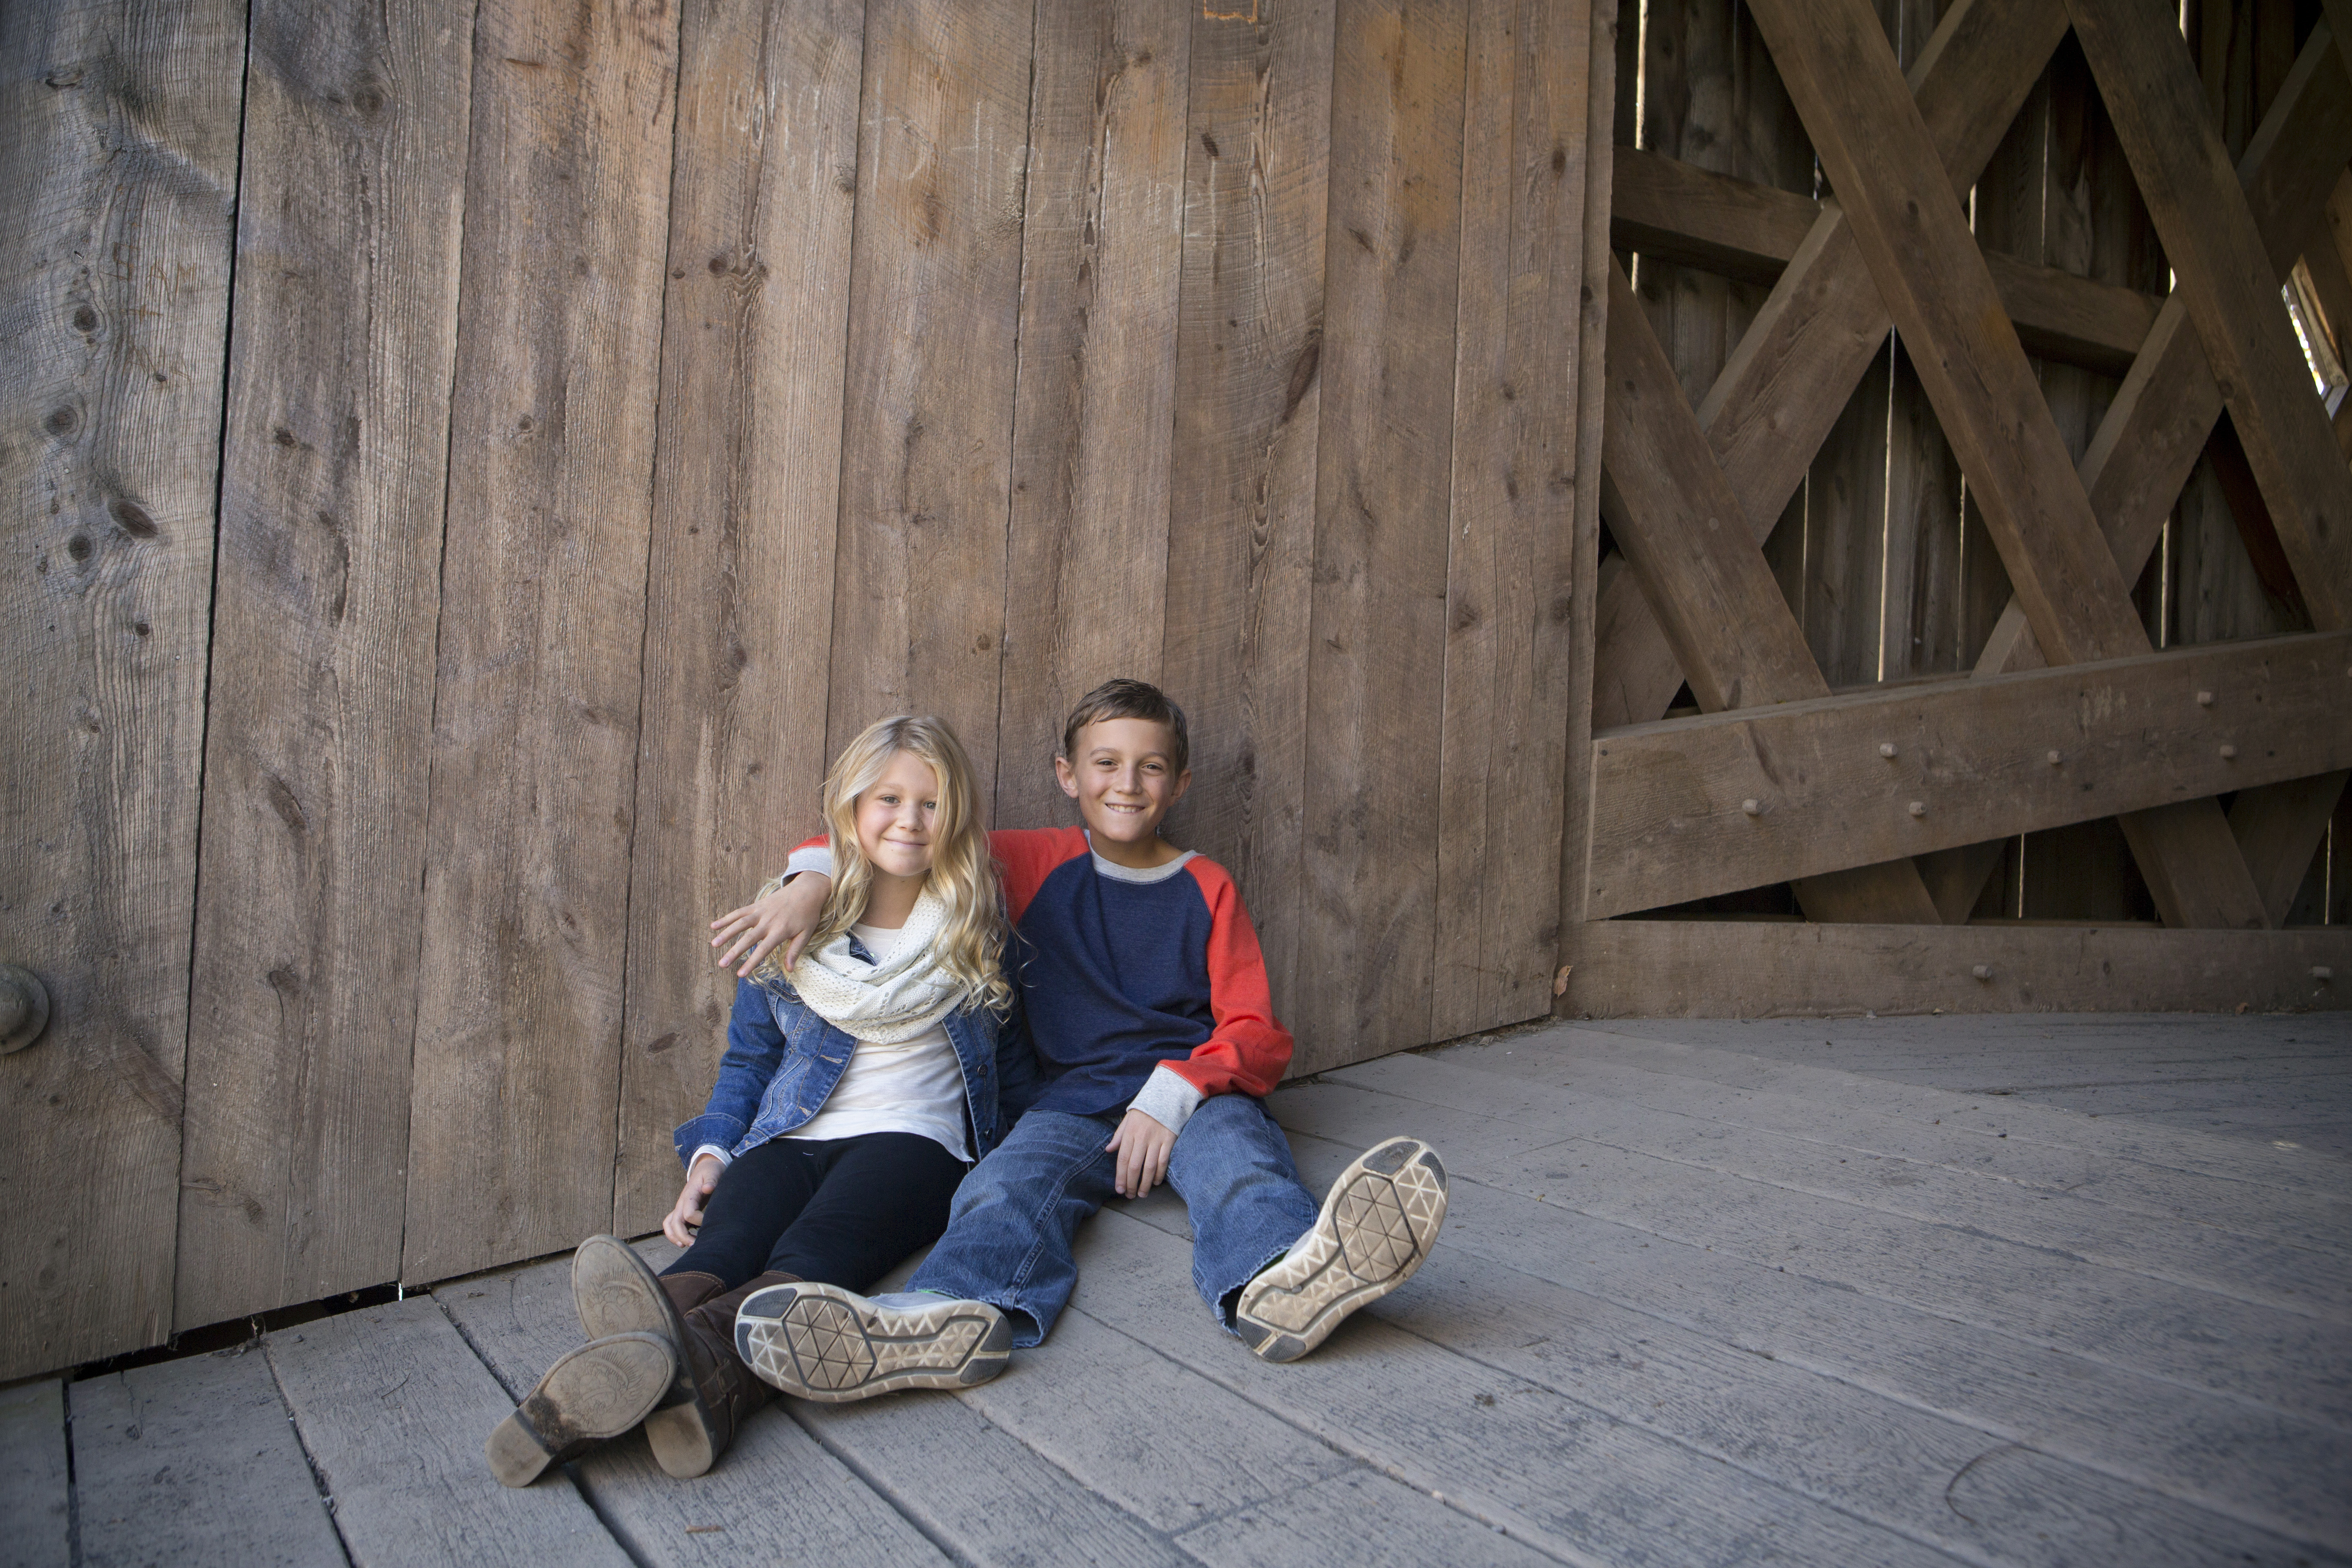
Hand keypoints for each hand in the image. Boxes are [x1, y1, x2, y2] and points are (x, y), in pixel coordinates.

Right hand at [663, 1155, 722, 1246]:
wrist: (706, 1167)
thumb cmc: (711, 1171)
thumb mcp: (713, 1172)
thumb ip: (711, 1180)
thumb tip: (708, 1188)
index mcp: (689, 1195)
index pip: (688, 1214)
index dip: (699, 1221)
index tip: (711, 1222)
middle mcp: (681, 1202)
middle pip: (675, 1223)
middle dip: (683, 1236)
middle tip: (696, 1245)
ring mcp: (680, 1207)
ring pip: (669, 1225)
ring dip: (675, 1237)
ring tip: (686, 1246)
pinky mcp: (682, 1211)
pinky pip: (672, 1224)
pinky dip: (674, 1234)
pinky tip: (685, 1242)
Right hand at [711, 872, 830, 976]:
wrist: (807, 890)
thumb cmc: (808, 914)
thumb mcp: (806, 934)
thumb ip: (795, 951)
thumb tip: (789, 970)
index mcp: (780, 931)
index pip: (763, 949)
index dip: (751, 962)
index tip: (740, 974)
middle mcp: (768, 921)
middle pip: (748, 939)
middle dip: (734, 952)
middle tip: (722, 964)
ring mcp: (760, 912)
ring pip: (740, 923)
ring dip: (726, 934)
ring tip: (713, 945)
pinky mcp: (756, 905)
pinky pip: (739, 912)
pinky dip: (726, 918)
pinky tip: (714, 925)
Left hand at [1105, 1108, 1175, 1199]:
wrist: (1167, 1097)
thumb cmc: (1145, 1110)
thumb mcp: (1128, 1119)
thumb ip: (1119, 1136)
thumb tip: (1108, 1150)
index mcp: (1130, 1132)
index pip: (1123, 1159)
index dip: (1120, 1176)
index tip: (1119, 1189)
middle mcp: (1142, 1137)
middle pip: (1135, 1166)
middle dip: (1131, 1184)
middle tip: (1129, 1195)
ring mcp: (1157, 1139)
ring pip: (1149, 1167)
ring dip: (1144, 1184)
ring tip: (1141, 1194)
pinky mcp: (1169, 1140)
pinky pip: (1163, 1161)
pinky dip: (1159, 1174)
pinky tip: (1155, 1182)